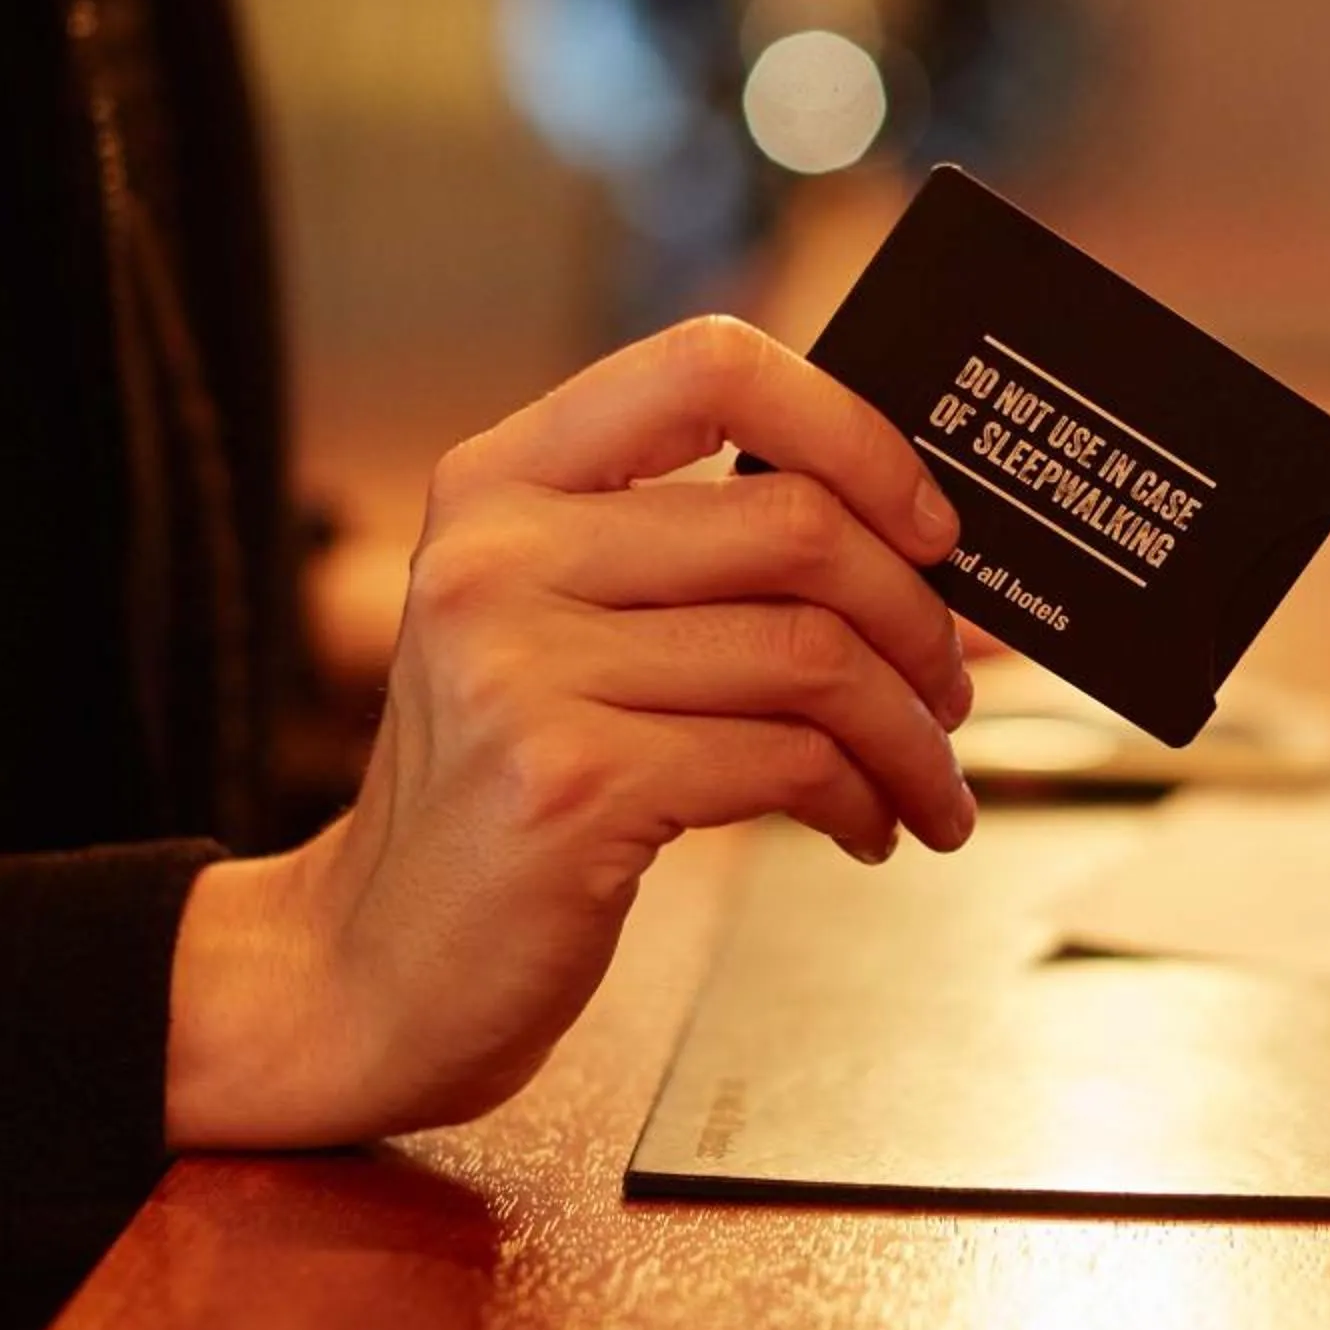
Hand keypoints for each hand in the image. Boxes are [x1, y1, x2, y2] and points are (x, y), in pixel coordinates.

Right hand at [169, 316, 976, 1146]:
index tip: (927, 523)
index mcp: (500, 479)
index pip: (710, 366)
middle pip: (794, 527)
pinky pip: (787, 759)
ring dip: (909, 732)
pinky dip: (860, 797)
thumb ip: (695, 561)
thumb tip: (928, 547)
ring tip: (926, 781)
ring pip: (811, 655)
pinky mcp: (569, 786)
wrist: (377, 963)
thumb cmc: (504, 790)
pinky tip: (862, 827)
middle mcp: (497, 554)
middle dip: (918, 618)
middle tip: (952, 689)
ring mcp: (520, 669)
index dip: (852, 432)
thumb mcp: (559, 631)